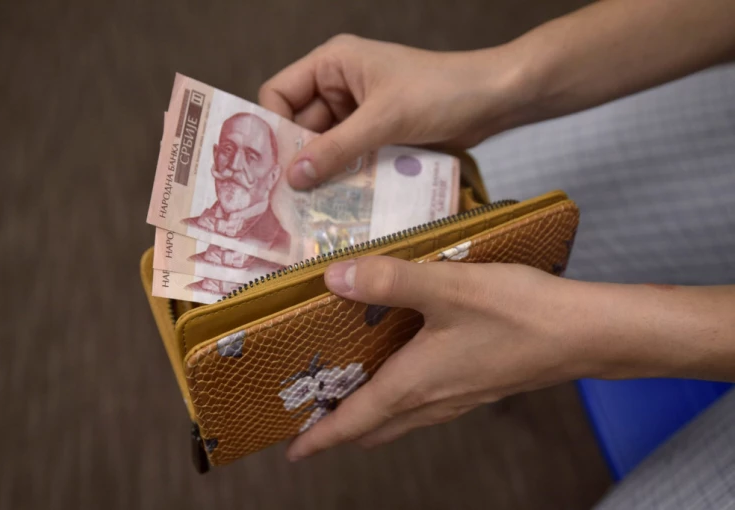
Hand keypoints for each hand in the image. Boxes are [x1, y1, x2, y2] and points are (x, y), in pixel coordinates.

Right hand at [259, 35, 526, 188]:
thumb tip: (293, 177)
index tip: (271, 167)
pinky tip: (339, 202)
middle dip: (296, 158)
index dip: (273, 127)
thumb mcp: (384, 119)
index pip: (279, 93)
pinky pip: (348, 157)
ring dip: (321, 172)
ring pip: (324, 146)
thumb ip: (336, 148)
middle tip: (285, 199)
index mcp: (333, 64)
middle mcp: (339, 86)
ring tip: (309, 208)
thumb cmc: (440, 93)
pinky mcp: (376, 134)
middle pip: (300, 125)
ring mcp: (358, 112)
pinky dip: (344, 176)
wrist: (493, 100)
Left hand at [286, 256, 590, 460]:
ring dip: (372, 414)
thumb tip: (333, 277)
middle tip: (314, 415)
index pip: (353, 423)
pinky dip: (402, 398)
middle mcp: (432, 400)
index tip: (292, 452)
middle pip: (375, 428)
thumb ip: (388, 280)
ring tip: (350, 392)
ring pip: (401, 418)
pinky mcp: (479, 386)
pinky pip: (426, 404)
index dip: (319, 439)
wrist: (583, 334)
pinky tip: (406, 367)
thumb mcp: (447, 288)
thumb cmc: (517, 313)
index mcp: (414, 384)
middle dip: (341, 429)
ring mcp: (459, 398)